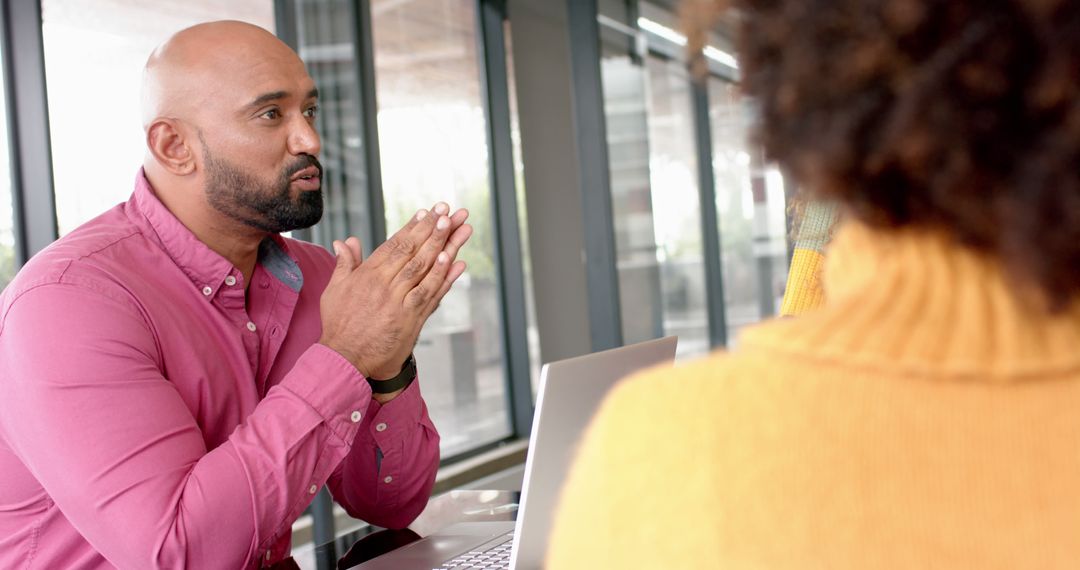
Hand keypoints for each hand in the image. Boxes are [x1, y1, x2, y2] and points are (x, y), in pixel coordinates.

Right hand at [319, 202, 471, 379]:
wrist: (344, 359)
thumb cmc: (339, 325)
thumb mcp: (335, 290)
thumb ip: (345, 264)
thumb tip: (345, 241)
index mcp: (367, 275)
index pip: (395, 245)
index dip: (413, 227)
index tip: (428, 212)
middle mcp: (384, 285)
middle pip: (413, 252)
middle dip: (433, 229)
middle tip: (449, 211)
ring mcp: (399, 303)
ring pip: (424, 269)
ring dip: (443, 247)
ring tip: (458, 228)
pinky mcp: (410, 320)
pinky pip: (430, 295)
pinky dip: (444, 278)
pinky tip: (456, 262)